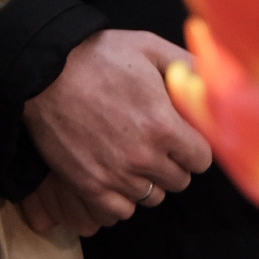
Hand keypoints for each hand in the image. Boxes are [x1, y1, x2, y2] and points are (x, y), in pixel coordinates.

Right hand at [21, 30, 211, 231]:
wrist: (44, 72)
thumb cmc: (98, 56)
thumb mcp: (147, 47)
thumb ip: (186, 64)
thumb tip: (214, 78)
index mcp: (164, 126)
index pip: (202, 160)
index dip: (193, 146)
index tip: (181, 135)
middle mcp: (144, 157)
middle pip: (179, 180)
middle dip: (173, 162)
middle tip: (155, 141)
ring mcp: (116, 175)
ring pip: (153, 197)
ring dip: (148, 179)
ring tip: (132, 153)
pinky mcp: (90, 186)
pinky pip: (122, 211)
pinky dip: (123, 197)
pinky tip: (116, 172)